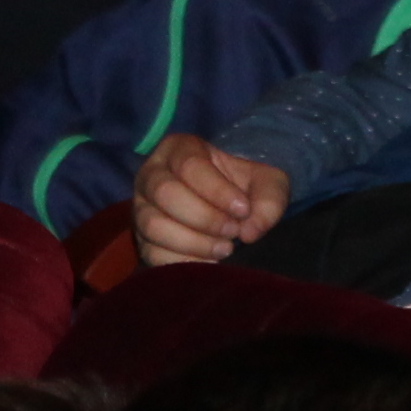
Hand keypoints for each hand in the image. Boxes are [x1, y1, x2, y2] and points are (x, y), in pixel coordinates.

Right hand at [131, 133, 288, 265]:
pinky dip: (183, 261)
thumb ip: (269, 200)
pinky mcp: (141, 238)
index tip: (242, 210)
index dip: (217, 191)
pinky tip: (210, 261)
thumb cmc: (243, 186)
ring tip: (225, 248)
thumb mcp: (267, 183)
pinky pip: (152, 253)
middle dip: (205, 218)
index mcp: (179, 149)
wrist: (228, 205)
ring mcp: (141, 207)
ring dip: (193, 242)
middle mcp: (151, 174)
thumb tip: (249, 232)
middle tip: (233, 230)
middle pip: (165, 193)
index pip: (189, 166)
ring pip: (153, 225)